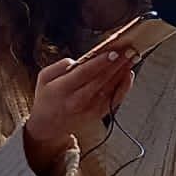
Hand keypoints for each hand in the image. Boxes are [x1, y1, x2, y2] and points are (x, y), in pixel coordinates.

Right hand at [21, 47, 135, 174]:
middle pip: (101, 79)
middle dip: (117, 64)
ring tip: (132, 58)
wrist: (48, 125)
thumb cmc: (47, 97)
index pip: (84, 73)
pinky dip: (124, 87)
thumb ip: (60, 66)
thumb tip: (78, 60)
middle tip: (129, 50)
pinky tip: (128, 75)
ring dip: (123, 72)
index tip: (113, 52)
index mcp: (62, 89)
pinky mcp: (98, 114)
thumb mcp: (43, 77)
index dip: (101, 62)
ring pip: (110, 88)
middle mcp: (77, 100)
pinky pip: (115, 99)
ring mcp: (90, 109)